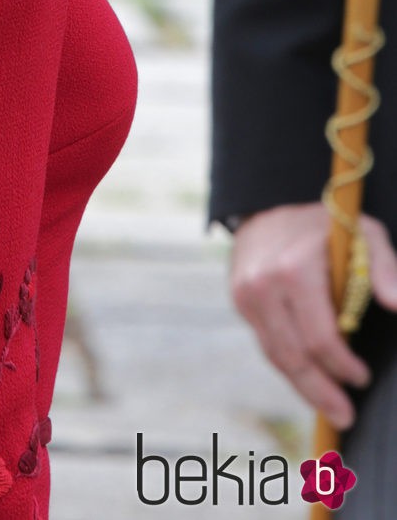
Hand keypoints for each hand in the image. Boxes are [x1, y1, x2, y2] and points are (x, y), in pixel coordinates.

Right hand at [229, 202, 396, 428]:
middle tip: (345, 416)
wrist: (269, 206)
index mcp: (294, 270)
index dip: (343, 365)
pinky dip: (289, 364)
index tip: (362, 377)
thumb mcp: (363, 234)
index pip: (319, 337)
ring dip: (304, 387)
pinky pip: (266, 343)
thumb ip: (383, 269)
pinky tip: (309, 379)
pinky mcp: (240, 302)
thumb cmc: (324, 225)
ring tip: (331, 408)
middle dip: (322, 391)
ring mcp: (247, 295)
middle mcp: (264, 285)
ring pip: (276, 356)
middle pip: (294, 356)